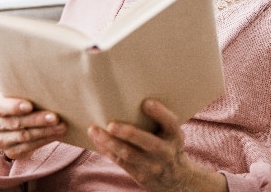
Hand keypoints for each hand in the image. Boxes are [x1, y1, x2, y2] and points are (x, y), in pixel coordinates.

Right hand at [0, 92, 66, 159]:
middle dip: (37, 120)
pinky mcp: (11, 152)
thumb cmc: (15, 102)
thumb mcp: (13, 94)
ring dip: (46, 131)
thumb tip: (48, 89)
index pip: (1, 107)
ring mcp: (0, 141)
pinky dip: (45, 140)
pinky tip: (56, 134)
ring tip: (61, 126)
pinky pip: (30, 147)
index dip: (14, 106)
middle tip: (55, 117)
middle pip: (17, 123)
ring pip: (25, 136)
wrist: (6, 123)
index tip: (29, 105)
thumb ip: (22, 92)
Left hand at [88, 99, 226, 191]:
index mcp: (175, 136)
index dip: (160, 113)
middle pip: (147, 142)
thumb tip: (133, 91)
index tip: (146, 102)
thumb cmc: (168, 143)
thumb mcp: (172, 133)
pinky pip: (121, 162)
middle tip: (111, 125)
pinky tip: (97, 139)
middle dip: (128, 133)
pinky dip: (107, 150)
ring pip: (129, 154)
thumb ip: (160, 118)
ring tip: (94, 130)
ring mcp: (153, 165)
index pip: (170, 123)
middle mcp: (165, 151)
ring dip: (109, 142)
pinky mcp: (140, 175)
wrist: (176, 178)